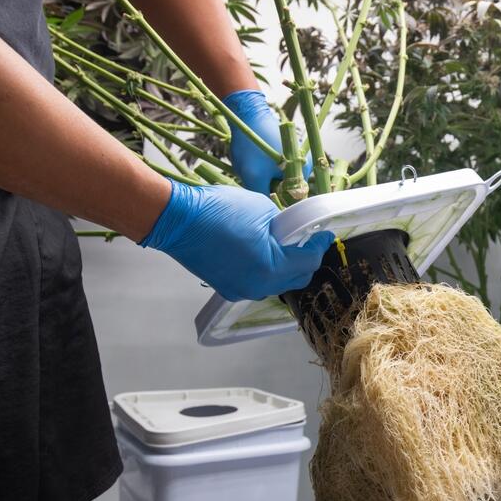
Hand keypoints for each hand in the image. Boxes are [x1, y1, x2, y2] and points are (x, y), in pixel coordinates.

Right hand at [140, 181, 332, 300]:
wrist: (176, 220)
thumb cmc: (218, 210)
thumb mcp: (263, 209)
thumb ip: (283, 226)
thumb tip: (290, 233)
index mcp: (271, 267)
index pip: (308, 261)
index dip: (319, 246)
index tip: (324, 235)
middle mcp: (258, 286)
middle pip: (296, 279)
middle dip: (306, 261)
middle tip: (307, 242)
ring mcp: (241, 290)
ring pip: (277, 284)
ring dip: (286, 268)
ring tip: (286, 247)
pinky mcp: (227, 288)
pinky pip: (257, 283)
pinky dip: (266, 271)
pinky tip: (264, 254)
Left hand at [224, 89, 312, 194]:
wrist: (246, 113)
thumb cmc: (251, 145)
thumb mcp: (254, 177)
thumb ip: (265, 197)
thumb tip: (269, 213)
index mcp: (304, 171)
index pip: (295, 199)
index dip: (279, 204)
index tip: (264, 202)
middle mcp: (304, 164)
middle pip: (287, 190)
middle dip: (270, 190)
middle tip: (255, 182)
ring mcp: (296, 157)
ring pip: (279, 180)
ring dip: (265, 180)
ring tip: (253, 170)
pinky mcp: (286, 152)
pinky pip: (275, 170)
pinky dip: (264, 171)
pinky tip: (253, 163)